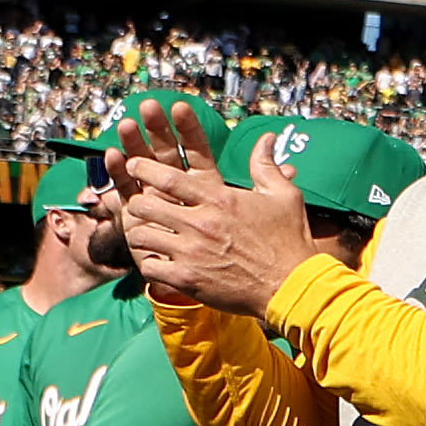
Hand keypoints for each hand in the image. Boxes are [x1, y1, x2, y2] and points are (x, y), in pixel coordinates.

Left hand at [109, 100, 307, 314]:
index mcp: (219, 199)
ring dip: (139, 233)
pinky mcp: (188, 279)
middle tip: (136, 203)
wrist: (291, 287)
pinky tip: (156, 261)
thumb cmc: (289, 240)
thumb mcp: (283, 196)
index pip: (169, 177)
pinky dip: (149, 263)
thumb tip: (266, 139)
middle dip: (137, 201)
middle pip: (147, 204)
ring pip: (142, 236)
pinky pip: (150, 267)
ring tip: (143, 233)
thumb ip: (266, 165)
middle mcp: (201, 223)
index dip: (145, 168)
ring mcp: (191, 252)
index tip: (134, 164)